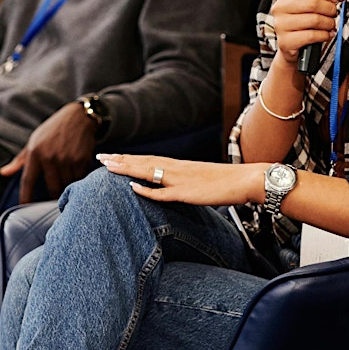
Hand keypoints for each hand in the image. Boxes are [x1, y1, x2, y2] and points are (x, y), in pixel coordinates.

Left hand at [0, 101, 96, 202]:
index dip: (26, 197)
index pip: (27, 181)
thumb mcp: (33, 141)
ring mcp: (67, 159)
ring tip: (66, 195)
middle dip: (52, 197)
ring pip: (66, 184)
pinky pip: (79, 178)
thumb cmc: (52, 130)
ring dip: (66, 190)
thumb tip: (3, 173)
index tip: (25, 207)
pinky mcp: (82, 159)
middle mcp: (50, 157)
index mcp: (35, 153)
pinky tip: (77, 183)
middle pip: (51, 187)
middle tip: (52, 204)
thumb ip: (19, 160)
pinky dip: (77, 182)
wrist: (78, 117)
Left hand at [97, 153, 262, 205]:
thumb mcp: (203, 181)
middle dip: (121, 160)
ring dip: (127, 168)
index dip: (130, 158)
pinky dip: (147, 190)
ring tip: (108, 165)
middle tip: (101, 157)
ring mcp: (182, 180)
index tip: (113, 157)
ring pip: (149, 172)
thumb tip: (175, 188)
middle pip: (144, 162)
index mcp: (181, 166)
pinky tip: (133, 187)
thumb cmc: (229, 182)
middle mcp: (178, 169)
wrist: (247, 179)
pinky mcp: (188, 193)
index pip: (150, 160)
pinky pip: (164, 193)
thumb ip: (187, 183)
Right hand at [269, 0, 348, 64]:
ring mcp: (281, 25)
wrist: (290, 45)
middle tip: (333, 14)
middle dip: (330, 9)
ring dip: (329, 23)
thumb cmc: (302, 22)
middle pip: (313, 3)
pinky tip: (326, 34)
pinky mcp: (286, 41)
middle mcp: (281, 7)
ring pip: (315, 20)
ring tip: (330, 25)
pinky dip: (324, 35)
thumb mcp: (314, 4)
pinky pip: (312, 36)